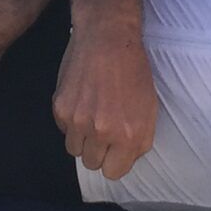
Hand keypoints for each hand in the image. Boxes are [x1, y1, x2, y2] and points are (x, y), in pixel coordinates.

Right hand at [54, 26, 158, 178]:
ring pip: (74, 149)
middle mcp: (102, 132)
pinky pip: (63, 129)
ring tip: (92, 115)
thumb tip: (124, 159)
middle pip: (91, 163)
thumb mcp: (149, 108)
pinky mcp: (60, 108)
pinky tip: (82, 99)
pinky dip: (71, 120)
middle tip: (103, 129)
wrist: (108, 37)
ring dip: (82, 138)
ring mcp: (78, 120)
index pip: (114, 172)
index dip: (114, 161)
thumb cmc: (133, 70)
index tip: (115, 149)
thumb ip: (138, 140)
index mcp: (128, 135)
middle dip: (98, 150)